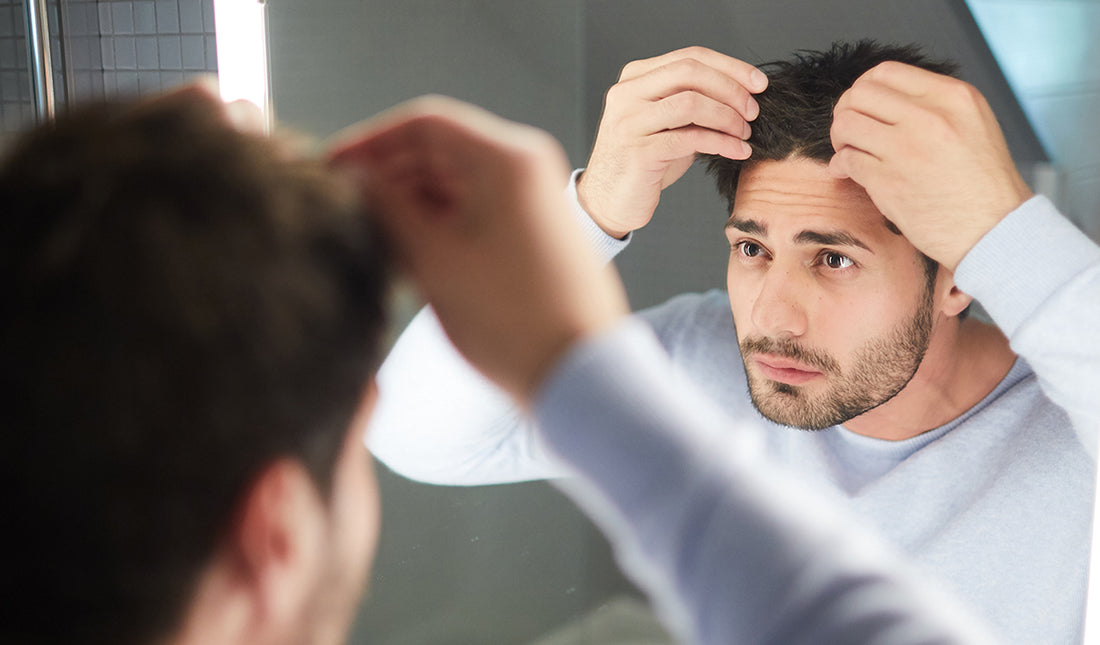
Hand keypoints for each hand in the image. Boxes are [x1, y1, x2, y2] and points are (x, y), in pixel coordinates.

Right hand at [328, 96, 629, 403]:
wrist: (578, 375)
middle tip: (341, 205)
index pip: (423, 124)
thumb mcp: (433, 260)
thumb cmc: (513, 319)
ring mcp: (529, 203)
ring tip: (366, 236)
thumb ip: (387, 209)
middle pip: (438, 152)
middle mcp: (524, 170)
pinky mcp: (530, 236)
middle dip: (387, 175)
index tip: (331, 168)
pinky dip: (435, 226)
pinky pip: (472, 213)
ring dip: (407, 204)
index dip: (369, 142)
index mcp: (506, 159)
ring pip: (452, 186)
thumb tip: (355, 179)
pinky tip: (401, 255)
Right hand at [578, 46, 767, 237]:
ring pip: (691, 102)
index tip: (759, 83)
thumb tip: (743, 92)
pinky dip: (721, 142)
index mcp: (634, 78)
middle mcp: (627, 94)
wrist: (609, 201)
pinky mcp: (638, 152)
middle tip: (753, 110)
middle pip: (690, 71)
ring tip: (744, 132)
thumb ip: (692, 101)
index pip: (690, 57)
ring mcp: (629, 122)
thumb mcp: (667, 123)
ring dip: (727, 117)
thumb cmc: (644, 162)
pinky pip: (690, 139)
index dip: (730, 67)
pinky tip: (737, 150)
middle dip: (731, 89)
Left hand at [829, 61, 1032, 271]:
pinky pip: (846, 160)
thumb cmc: (983, 184)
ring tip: (849, 150)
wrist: (994, 229)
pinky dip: (840, 165)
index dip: (864, 88)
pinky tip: (847, 172)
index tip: (864, 107)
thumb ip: (933, 105)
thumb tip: (884, 100)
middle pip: (859, 94)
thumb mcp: (973, 123)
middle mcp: (929, 117)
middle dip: (847, 111)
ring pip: (846, 124)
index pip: (886, 72)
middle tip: (851, 131)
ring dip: (840, 138)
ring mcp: (907, 149)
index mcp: (952, 97)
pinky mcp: (889, 181)